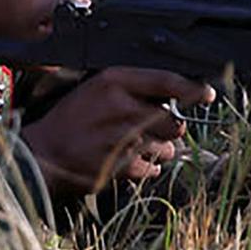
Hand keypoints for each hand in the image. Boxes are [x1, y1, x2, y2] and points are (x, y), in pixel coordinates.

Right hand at [21, 66, 213, 194]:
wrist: (44, 154)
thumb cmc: (72, 119)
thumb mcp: (98, 89)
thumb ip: (134, 88)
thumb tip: (176, 95)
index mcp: (114, 82)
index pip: (167, 81)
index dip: (192, 89)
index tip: (206, 94)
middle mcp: (122, 107)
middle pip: (173, 120)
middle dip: (171, 128)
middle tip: (153, 128)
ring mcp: (123, 139)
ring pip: (166, 147)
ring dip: (158, 149)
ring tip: (133, 146)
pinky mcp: (121, 166)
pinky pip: (152, 168)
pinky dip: (145, 167)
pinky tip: (125, 160)